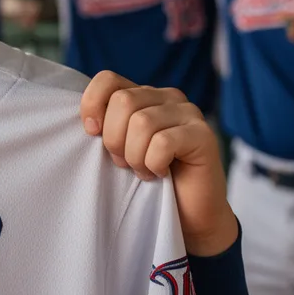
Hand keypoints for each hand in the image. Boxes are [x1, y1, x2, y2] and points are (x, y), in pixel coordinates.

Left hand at [80, 71, 236, 256]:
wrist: (188, 214)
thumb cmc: (147, 177)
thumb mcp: (118, 145)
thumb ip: (106, 123)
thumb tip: (89, 122)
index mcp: (144, 94)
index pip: (108, 79)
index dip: (92, 105)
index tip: (92, 133)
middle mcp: (168, 96)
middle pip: (123, 101)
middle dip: (114, 138)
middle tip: (124, 161)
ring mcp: (189, 113)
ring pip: (142, 122)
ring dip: (135, 156)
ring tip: (143, 170)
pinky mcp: (204, 135)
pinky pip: (163, 143)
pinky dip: (153, 164)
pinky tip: (161, 173)